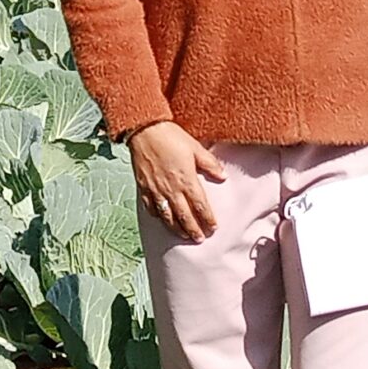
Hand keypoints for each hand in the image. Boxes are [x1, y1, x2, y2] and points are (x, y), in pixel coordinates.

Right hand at [128, 121, 225, 241]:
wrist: (145, 130)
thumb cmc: (171, 136)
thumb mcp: (196, 148)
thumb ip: (210, 164)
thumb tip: (223, 177)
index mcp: (187, 180)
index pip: (200, 206)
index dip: (207, 219)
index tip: (213, 227)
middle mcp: (172, 189)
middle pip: (185, 216)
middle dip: (194, 229)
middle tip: (200, 238)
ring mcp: (157, 190)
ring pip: (168, 217)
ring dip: (177, 228)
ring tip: (185, 236)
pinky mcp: (144, 188)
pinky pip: (152, 208)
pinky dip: (159, 217)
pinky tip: (164, 220)